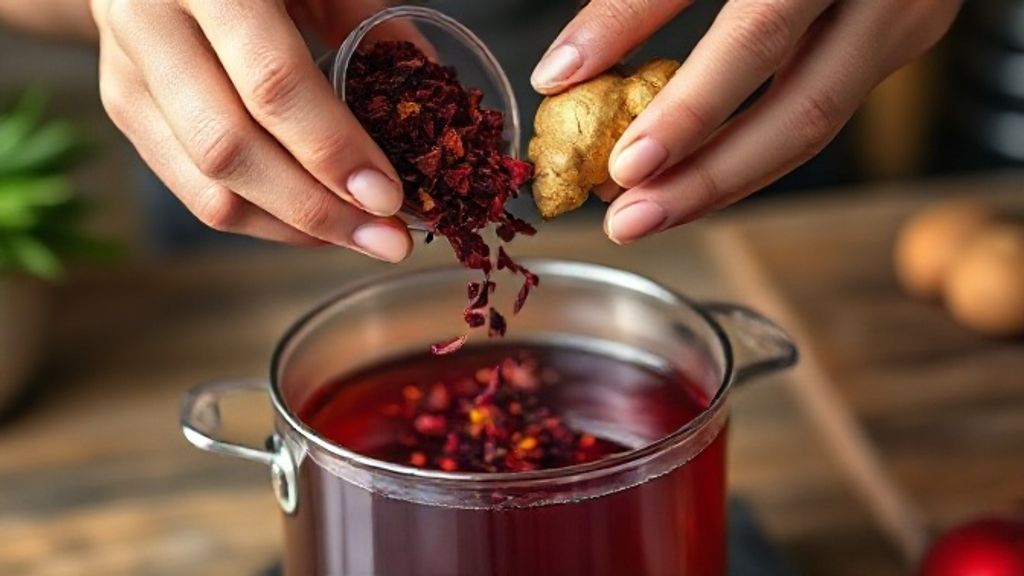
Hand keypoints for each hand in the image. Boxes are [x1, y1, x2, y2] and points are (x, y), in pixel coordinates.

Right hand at [91, 0, 413, 260]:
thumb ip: (367, 23)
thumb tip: (433, 94)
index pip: (272, 84)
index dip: (333, 149)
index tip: (390, 196)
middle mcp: (150, 27)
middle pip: (230, 149)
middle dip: (319, 210)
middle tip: (388, 240)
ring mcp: (127, 76)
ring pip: (207, 189)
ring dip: (294, 230)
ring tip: (361, 238)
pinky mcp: (124, 111)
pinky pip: (196, 194)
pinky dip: (265, 221)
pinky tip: (317, 225)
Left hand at [531, 0, 961, 243]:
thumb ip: (636, 0)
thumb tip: (562, 73)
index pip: (755, 39)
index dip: (688, 112)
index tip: (624, 165)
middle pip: (801, 112)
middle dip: (707, 180)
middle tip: (630, 221)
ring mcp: (903, 21)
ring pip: (815, 128)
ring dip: (726, 181)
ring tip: (650, 212)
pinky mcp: (896, 41)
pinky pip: (818, 111)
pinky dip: (751, 150)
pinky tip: (696, 176)